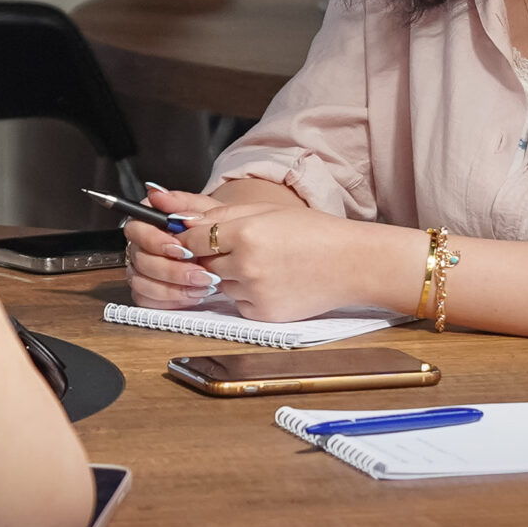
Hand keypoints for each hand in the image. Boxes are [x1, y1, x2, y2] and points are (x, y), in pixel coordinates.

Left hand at [126, 186, 371, 321]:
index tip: (192, 237)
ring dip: (231, 276)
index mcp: (246, 233)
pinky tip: (274, 281)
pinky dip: (248, 295)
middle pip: (203, 265)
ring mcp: (254, 293)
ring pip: (220, 286)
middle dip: (212, 258)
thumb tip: (175, 218)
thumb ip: (217, 215)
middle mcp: (246, 265)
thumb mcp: (266, 212)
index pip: (192, 239)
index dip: (191, 238)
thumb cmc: (313, 232)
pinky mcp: (263, 314)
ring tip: (266, 263)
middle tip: (242, 247)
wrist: (352, 263)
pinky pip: (239, 304)